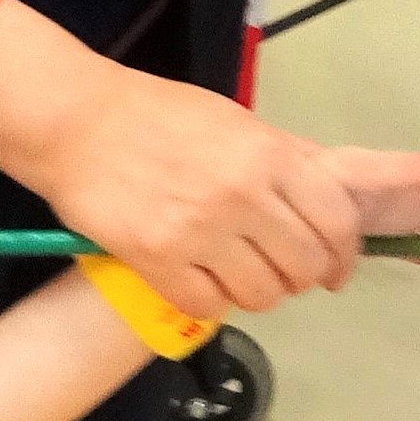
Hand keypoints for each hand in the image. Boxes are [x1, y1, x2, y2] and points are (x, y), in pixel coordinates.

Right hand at [36, 61, 364, 317]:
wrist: (75, 121)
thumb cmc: (157, 115)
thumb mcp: (236, 121)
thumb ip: (287, 158)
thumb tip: (337, 193)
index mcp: (268, 155)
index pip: (337, 222)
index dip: (344, 255)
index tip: (334, 269)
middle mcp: (243, 196)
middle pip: (305, 267)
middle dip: (300, 278)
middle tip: (280, 272)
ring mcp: (199, 231)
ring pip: (262, 295)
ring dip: (257, 293)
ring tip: (237, 275)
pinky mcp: (156, 260)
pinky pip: (208, 306)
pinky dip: (211, 301)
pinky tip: (200, 280)